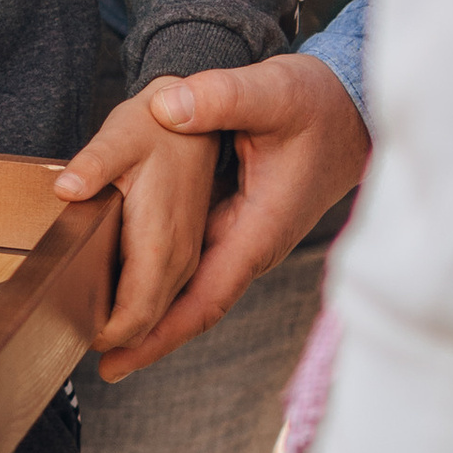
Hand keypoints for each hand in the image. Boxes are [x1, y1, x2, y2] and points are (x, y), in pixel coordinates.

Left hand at [60, 59, 368, 382]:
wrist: (353, 103)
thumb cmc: (319, 103)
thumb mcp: (271, 92)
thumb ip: (219, 98)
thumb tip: (166, 108)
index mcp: (259, 229)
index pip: (206, 299)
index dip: (161, 333)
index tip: (120, 359)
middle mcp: (253, 242)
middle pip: (194, 303)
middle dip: (150, 333)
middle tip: (99, 360)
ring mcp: (247, 234)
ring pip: (196, 282)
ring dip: (155, 306)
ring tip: (103, 324)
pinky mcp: (241, 218)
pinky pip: (200, 256)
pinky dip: (166, 272)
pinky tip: (130, 271)